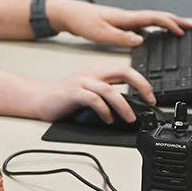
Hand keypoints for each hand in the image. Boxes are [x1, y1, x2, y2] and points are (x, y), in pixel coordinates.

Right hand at [22, 61, 153, 124]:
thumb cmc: (65, 97)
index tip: (152, 97)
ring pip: (109, 89)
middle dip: (140, 85)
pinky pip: (93, 100)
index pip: (127, 70)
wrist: (39, 99)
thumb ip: (109, 94)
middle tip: (150, 100)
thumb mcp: (91, 92)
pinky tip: (108, 119)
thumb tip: (131, 107)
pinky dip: (104, 111)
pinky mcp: (73, 93)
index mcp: (99, 71)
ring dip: (123, 105)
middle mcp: (92, 73)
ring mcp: (82, 82)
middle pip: (123, 71)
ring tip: (130, 118)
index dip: (143, 82)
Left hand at [45, 0, 190, 46]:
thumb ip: (121, 38)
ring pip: (150, 21)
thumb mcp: (101, 33)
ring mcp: (124, 21)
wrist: (69, 14)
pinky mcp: (119, 25)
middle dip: (175, 22)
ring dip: (165, 25)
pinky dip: (152, 30)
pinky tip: (152, 38)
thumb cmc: (82, 22)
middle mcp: (127, 17)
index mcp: (126, 18)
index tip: (183, 32)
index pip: (154, 18)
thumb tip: (141, 40)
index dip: (171, 24)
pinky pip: (141, 27)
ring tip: (177, 31)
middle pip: (157, 17)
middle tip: (190, 28)